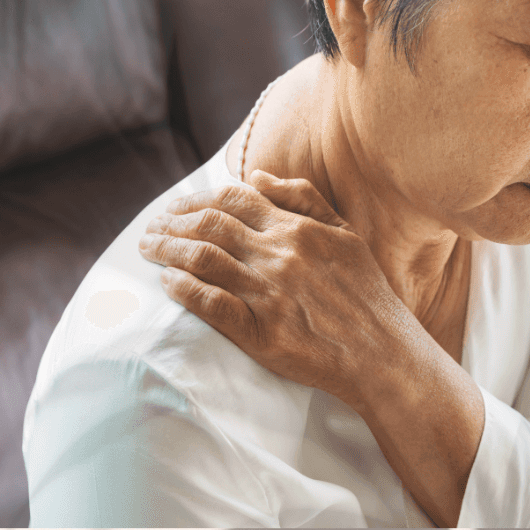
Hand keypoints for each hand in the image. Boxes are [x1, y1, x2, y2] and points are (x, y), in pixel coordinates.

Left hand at [137, 170, 419, 409]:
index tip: (174, 207)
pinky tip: (167, 283)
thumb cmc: (366, 295)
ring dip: (167, 251)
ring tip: (147, 250)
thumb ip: (303, 199)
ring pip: (202, 259)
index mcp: (296, 229)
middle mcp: (279, 255)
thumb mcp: (345, 235)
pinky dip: (183, 289)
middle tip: (150, 229)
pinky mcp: (261, 332)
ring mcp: (269, 293)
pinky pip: (211, 304)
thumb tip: (257, 175)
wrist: (382, 354)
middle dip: (170, 223)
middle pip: (208, 226)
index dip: (194, 200)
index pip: (232, 200)